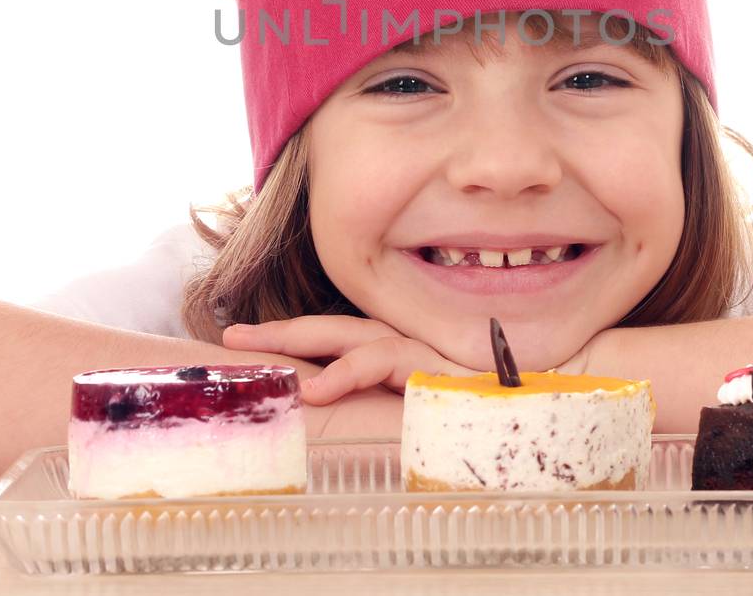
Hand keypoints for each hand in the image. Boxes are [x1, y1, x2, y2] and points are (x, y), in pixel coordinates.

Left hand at [222, 316, 479, 405]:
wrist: (520, 421)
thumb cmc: (459, 424)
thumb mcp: (400, 420)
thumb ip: (364, 412)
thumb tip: (313, 417)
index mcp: (389, 356)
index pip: (332, 340)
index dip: (287, 339)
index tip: (240, 342)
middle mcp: (401, 346)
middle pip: (331, 328)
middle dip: (279, 330)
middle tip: (232, 335)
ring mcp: (418, 351)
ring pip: (354, 335)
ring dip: (305, 342)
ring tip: (264, 356)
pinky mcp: (433, 367)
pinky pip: (384, 359)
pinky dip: (347, 371)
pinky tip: (319, 388)